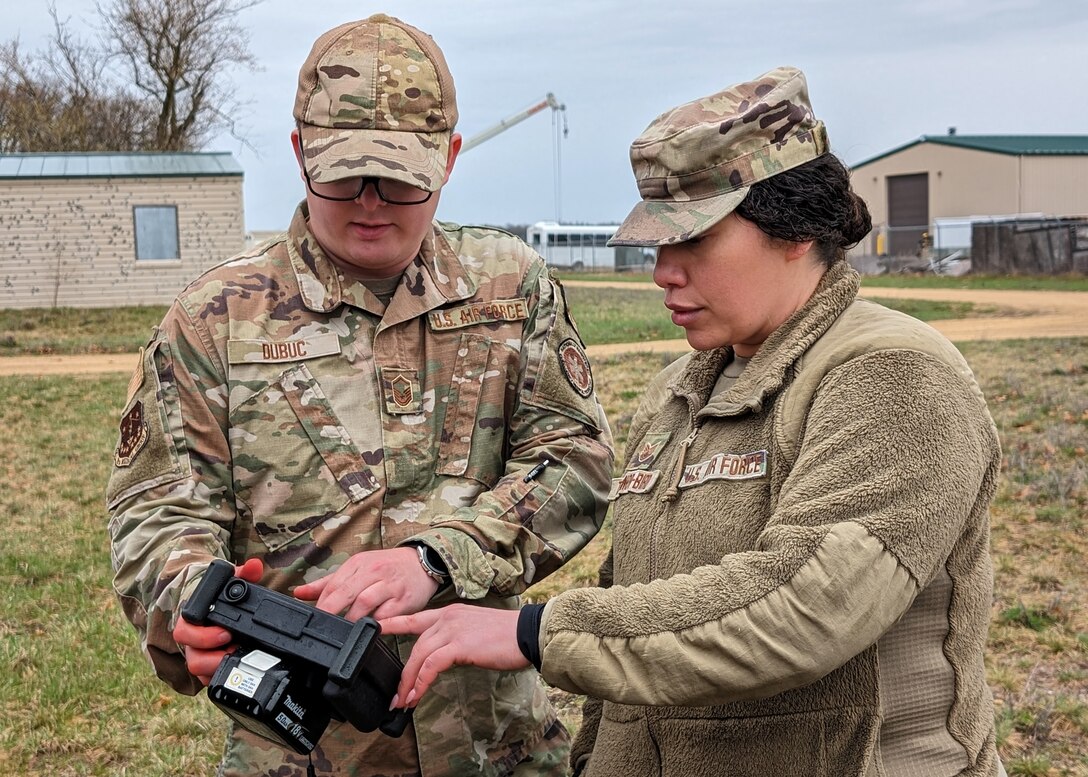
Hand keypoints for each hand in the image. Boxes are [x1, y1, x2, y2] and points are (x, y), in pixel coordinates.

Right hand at [174, 558, 262, 685]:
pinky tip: (235, 669)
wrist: (217, 610)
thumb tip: (255, 565)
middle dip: (213, 657)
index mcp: (192, 620)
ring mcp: (198, 655)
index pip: (184, 632)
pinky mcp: (206, 668)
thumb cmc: (222, 597)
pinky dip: (220, 676)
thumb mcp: (232, 583)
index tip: (226, 633)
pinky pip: (207, 680)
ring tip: (237, 657)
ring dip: (218, 667)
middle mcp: (191, 641)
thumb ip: (243, 574)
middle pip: (191, 658)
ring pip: (199, 671)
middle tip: (235, 648)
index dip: (203, 637)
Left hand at [293, 547, 437, 621]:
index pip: (333, 584)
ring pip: (365, 603)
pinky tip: (368, 629)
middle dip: (332, 612)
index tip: (314, 619)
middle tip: (325, 628)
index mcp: (358, 563)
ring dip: (352, 619)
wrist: (422, 563)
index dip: (321, 604)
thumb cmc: (387, 567)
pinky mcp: (403, 599)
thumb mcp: (357, 568)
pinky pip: (386, 614)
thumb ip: (327, 583)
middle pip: (346, 593)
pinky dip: (375, 623)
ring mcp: (389, 585)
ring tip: (345, 630)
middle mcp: (373, 571)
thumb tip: (298, 593)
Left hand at [379, 605, 526, 707]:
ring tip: (404, 701)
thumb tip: (443, 660)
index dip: (392, 624)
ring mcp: (452, 629)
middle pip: (414, 644)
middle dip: (402, 672)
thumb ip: (455, 641)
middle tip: (396, 695)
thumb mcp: (475, 633)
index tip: (374, 629)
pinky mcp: (459, 644)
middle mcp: (447, 618)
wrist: (527, 633)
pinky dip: (421, 682)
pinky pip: (431, 665)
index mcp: (450, 613)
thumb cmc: (507, 636)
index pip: (414, 618)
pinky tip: (417, 695)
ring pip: (419, 655)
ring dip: (408, 682)